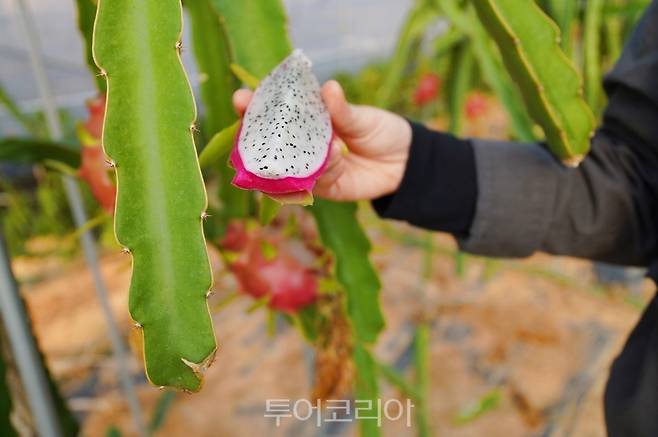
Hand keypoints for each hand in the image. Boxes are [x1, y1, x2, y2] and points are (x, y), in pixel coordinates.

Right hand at [232, 80, 411, 200]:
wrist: (405, 162)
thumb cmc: (380, 131)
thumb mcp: (362, 117)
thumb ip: (342, 110)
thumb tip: (328, 88)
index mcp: (307, 121)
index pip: (274, 113)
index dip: (254, 107)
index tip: (241, 98)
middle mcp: (302, 146)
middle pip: (271, 144)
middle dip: (256, 137)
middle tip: (253, 126)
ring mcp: (310, 169)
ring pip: (289, 168)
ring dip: (299, 156)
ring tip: (329, 145)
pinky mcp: (324, 189)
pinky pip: (313, 183)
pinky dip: (325, 170)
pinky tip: (339, 157)